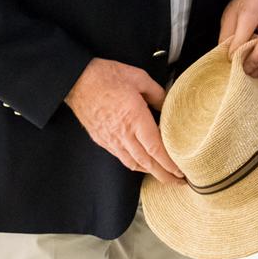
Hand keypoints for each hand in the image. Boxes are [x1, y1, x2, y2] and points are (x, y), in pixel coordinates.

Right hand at [64, 58, 183, 183]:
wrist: (77, 81)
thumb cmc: (105, 77)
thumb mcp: (139, 78)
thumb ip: (157, 93)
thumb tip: (167, 103)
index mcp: (135, 118)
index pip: (155, 149)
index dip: (169, 164)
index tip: (180, 171)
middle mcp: (123, 133)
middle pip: (147, 162)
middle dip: (164, 175)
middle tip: (178, 181)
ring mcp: (111, 139)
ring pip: (133, 163)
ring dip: (150, 172)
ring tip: (163, 175)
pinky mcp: (102, 139)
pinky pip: (121, 157)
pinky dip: (134, 164)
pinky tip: (141, 163)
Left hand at [219, 0, 257, 75]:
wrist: (255, 4)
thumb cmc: (241, 13)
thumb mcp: (229, 20)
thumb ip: (228, 38)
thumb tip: (230, 59)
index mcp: (255, 5)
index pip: (249, 23)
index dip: (239, 43)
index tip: (230, 57)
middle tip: (245, 68)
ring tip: (253, 72)